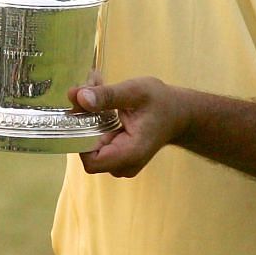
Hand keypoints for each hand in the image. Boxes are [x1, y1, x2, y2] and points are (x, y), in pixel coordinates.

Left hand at [71, 77, 193, 177]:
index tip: (81, 108)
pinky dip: (94, 122)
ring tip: (98, 91)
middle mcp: (123, 165)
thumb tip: (77, 96)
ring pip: (89, 144)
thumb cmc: (161, 103)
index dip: (79, 138)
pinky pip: (96, 142)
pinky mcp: (117, 157)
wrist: (178, 114)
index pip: (91, 160)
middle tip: (89, 89)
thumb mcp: (135, 91)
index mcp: (130, 154)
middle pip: (87, 150)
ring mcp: (120, 164)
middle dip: (82, 119)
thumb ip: (107, 95)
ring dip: (87, 118)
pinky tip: (103, 103)